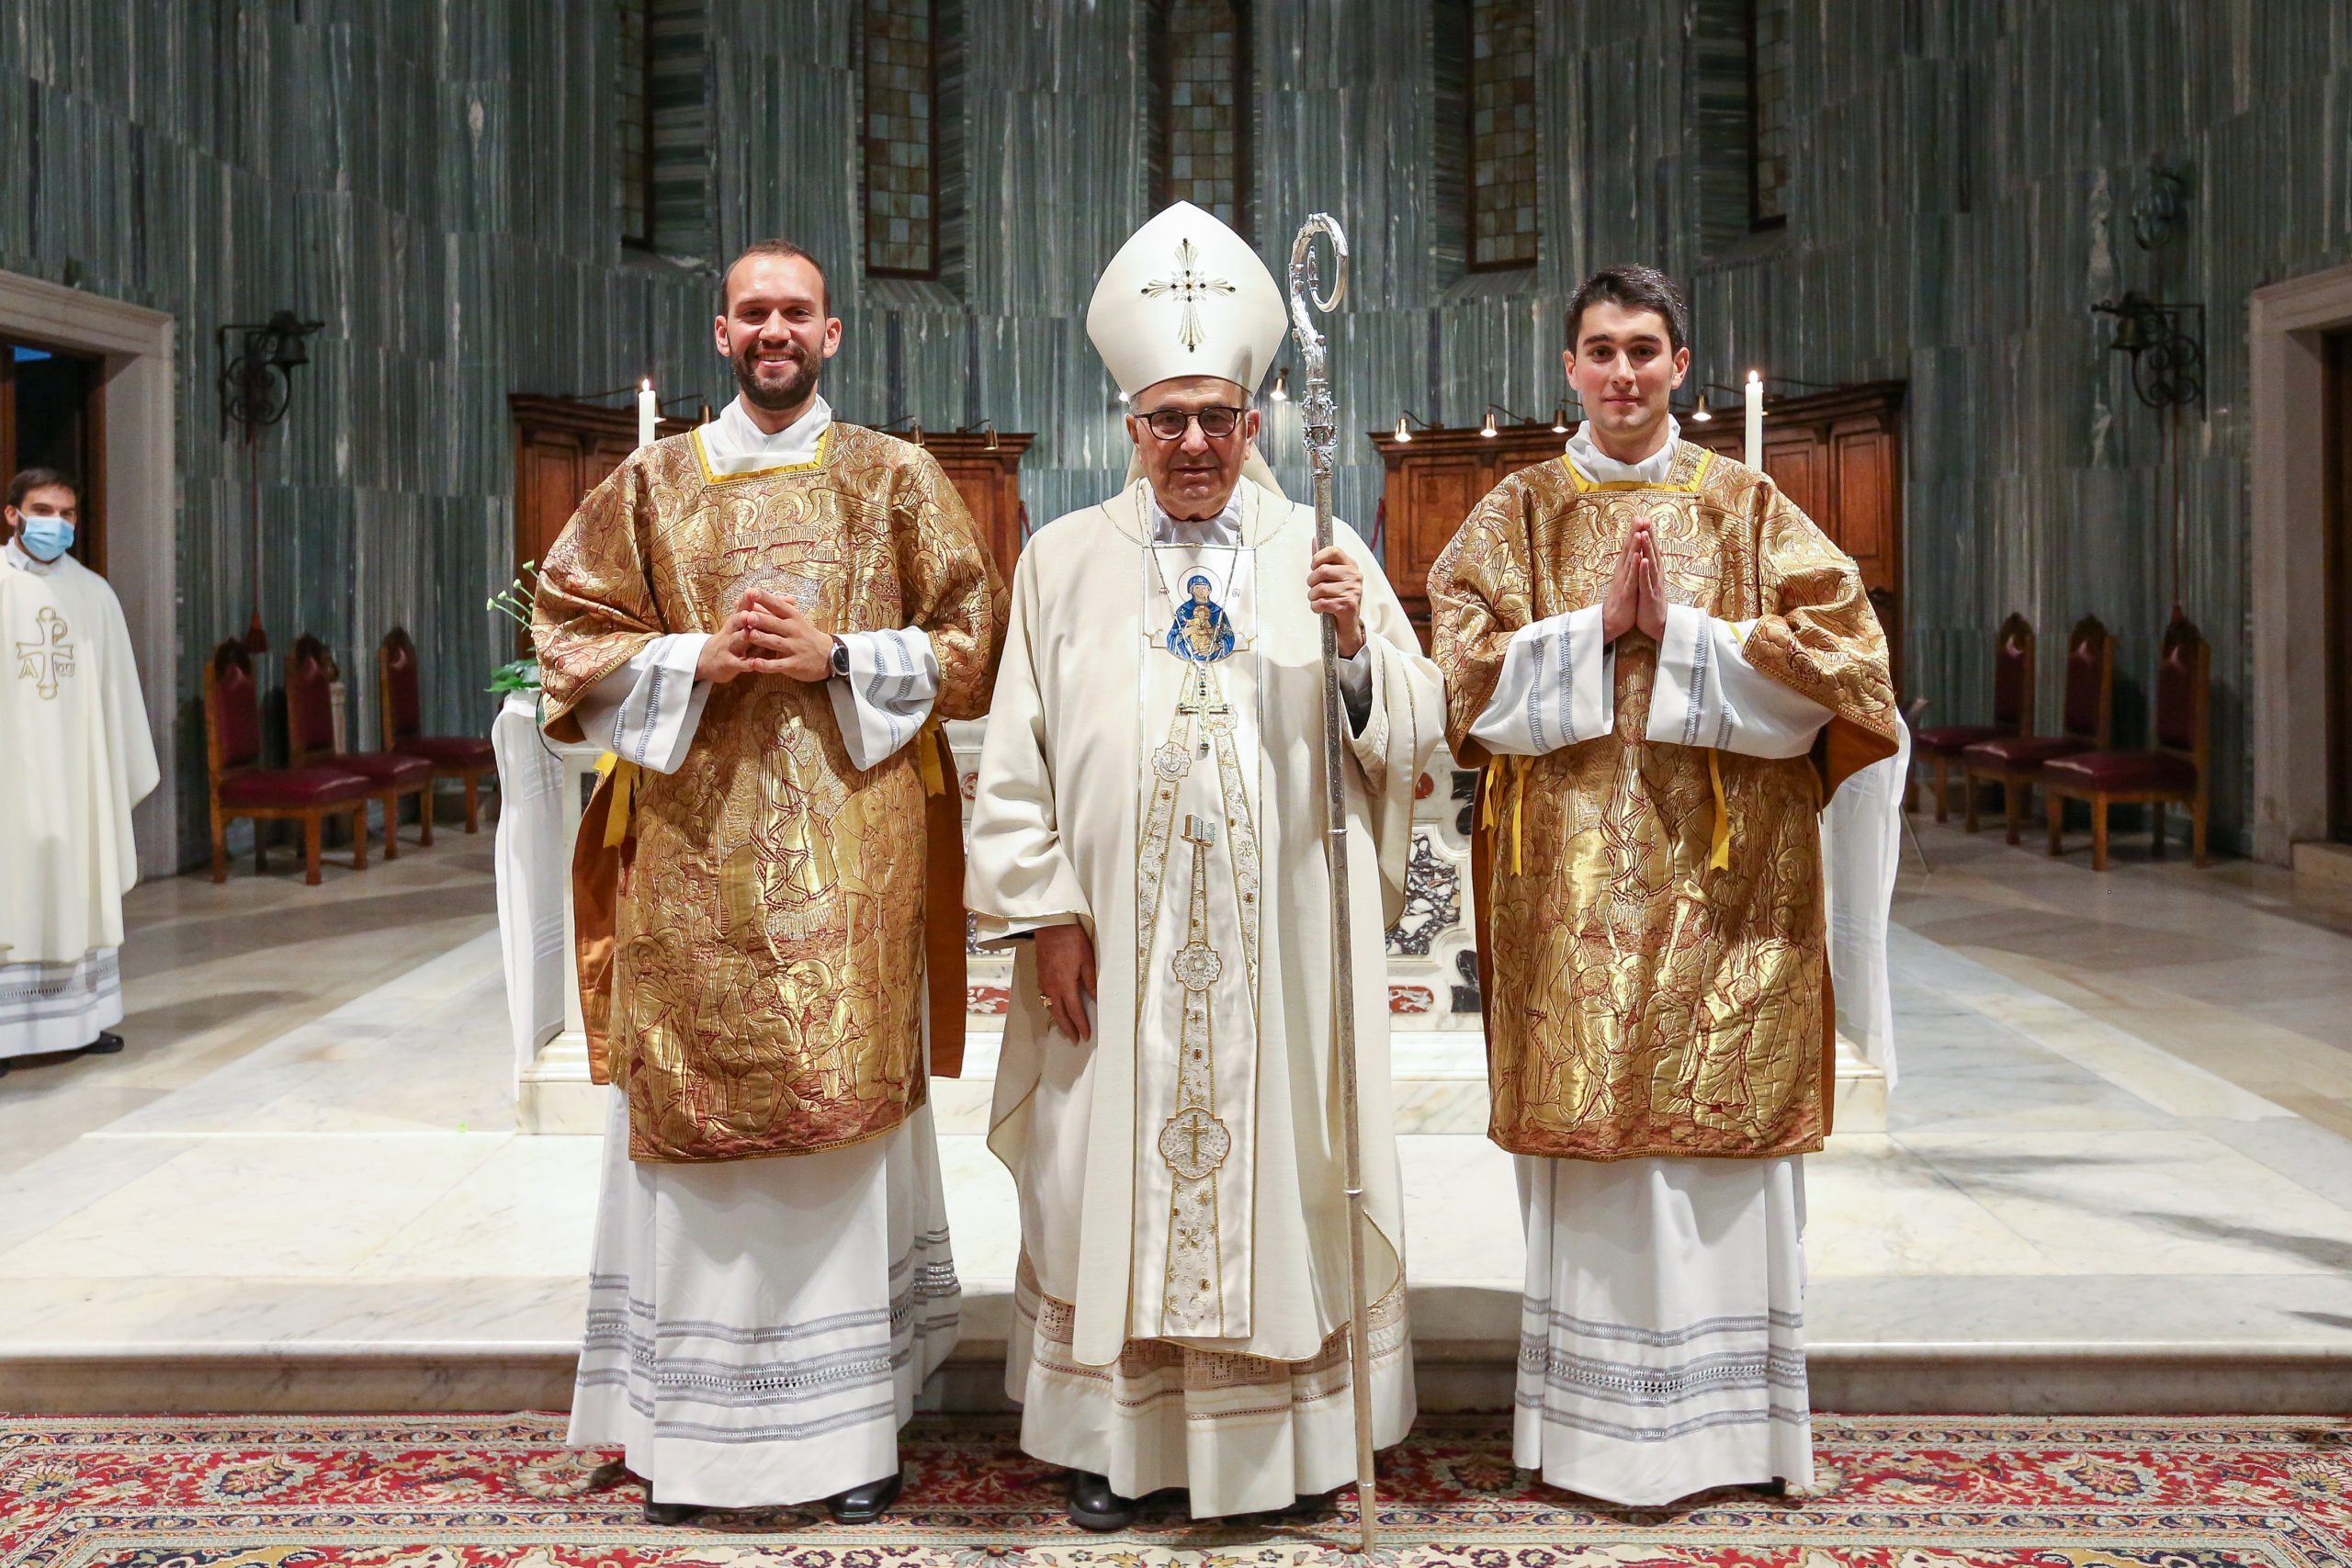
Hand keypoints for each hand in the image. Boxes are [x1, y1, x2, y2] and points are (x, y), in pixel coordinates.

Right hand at [695, 590, 804, 682]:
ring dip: (742, 637)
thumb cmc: (735, 637)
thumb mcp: (747, 623)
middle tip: (750, 613)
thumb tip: (791, 599)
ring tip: (750, 634)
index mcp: (739, 618)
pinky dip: (746, 664)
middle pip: (738, 621)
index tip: (754, 591)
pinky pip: (738, 663)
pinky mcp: (728, 663)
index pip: (743, 606)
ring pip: (736, 640)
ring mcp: (729, 646)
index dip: (748, 599)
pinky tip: (754, 665)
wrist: (709, 659)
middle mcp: (733, 630)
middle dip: (744, 616)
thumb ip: (767, 611)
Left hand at [745, 589, 837, 680]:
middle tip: (747, 615)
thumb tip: (748, 596)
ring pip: (776, 642)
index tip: (751, 592)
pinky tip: (755, 664)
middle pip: (775, 623)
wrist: (828, 655)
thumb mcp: (792, 619)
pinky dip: (767, 665)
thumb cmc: (803, 634)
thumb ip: (771, 609)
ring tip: (749, 636)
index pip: (778, 605)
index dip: (765, 599)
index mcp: (792, 617)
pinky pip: (779, 664)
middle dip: (761, 619)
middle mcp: (793, 630)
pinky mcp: (794, 664)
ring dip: (763, 639)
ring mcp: (794, 648)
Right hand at [1034, 923, 1096, 1043]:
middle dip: (1068, 1028)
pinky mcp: (1040, 975)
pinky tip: (1055, 1006)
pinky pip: (1045, 996)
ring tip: (1065, 1028)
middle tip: (1074, 1039)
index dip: (1080, 1025)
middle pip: (1059, 1014)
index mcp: (1065, 984)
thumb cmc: (1071, 940)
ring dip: (1058, 1019)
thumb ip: (1091, 981)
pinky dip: (1051, 1005)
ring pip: (1050, 1006)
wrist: (1051, 926)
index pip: (1074, 1011)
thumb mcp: (1087, 960)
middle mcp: (1052, 987)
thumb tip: (1096, 998)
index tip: (1085, 1036)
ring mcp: (1044, 981)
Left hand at [1308, 545, 1365, 658]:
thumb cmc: (1338, 596)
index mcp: (1350, 565)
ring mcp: (1353, 590)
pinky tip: (1321, 608)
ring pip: (1320, 589)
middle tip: (1314, 588)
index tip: (1314, 566)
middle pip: (1322, 571)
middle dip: (1311, 582)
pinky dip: (1316, 607)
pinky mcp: (1348, 604)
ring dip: (1312, 597)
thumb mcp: (1332, 576)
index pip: (1333, 551)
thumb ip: (1323, 559)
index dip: (1318, 558)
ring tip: (1317, 599)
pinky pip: (1322, 603)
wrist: (1347, 622)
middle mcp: (1354, 575)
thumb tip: (1315, 539)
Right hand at [1600, 516, 1645, 642]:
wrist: (1611, 622)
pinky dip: (1636, 567)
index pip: (1629, 548)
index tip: (1640, 518)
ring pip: (1630, 561)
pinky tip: (1639, 557)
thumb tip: (1633, 555)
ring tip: (1638, 531)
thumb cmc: (1620, 602)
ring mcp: (1624, 582)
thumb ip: (1629, 568)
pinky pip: (1632, 578)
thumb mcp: (1626, 582)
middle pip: (1628, 550)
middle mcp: (1622, 573)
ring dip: (1634, 546)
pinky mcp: (1627, 593)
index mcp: (1624, 570)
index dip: (1634, 533)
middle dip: (1634, 533)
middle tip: (1639, 517)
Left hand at [1634, 521, 1667, 641]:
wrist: (1658, 626)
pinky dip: (1644, 571)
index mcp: (1655, 573)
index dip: (1650, 535)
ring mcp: (1654, 585)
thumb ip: (1652, 568)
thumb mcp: (1651, 583)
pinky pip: (1646, 582)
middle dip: (1650, 536)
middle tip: (1647, 520)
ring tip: (1645, 534)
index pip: (1652, 551)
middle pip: (1653, 553)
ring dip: (1648, 549)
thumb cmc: (1652, 603)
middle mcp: (1657, 576)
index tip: (1645, 519)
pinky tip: (1643, 560)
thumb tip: (1652, 553)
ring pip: (1651, 564)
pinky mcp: (1650, 596)